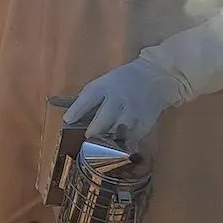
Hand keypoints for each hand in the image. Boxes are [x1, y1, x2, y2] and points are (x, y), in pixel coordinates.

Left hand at [64, 57, 183, 151]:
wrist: (155, 77)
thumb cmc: (123, 81)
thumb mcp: (104, 82)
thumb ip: (90, 98)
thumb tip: (70, 118)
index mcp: (105, 86)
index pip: (87, 99)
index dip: (76, 111)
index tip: (67, 120)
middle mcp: (118, 98)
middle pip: (103, 120)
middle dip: (93, 131)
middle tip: (88, 137)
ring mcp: (133, 111)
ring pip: (117, 131)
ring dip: (108, 139)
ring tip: (102, 144)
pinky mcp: (145, 121)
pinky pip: (132, 137)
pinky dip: (124, 142)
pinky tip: (119, 144)